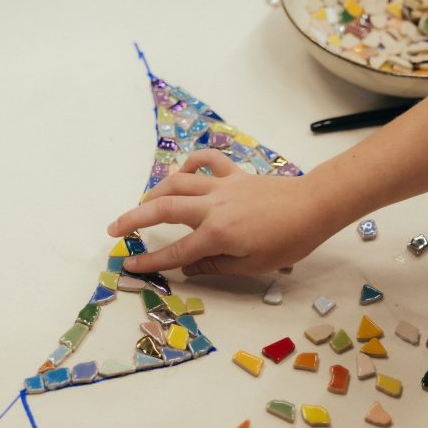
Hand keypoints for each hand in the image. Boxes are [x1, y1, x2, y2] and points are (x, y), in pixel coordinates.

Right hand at [107, 149, 329, 275]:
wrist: (313, 206)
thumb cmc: (288, 241)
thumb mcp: (251, 266)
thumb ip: (215, 265)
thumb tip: (189, 266)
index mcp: (217, 234)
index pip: (175, 251)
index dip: (150, 261)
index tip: (129, 265)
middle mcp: (213, 207)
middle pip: (163, 209)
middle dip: (134, 219)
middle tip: (114, 229)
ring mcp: (222, 186)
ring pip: (178, 182)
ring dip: (155, 192)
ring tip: (142, 205)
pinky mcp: (234, 174)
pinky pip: (206, 161)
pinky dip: (190, 164)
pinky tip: (181, 174)